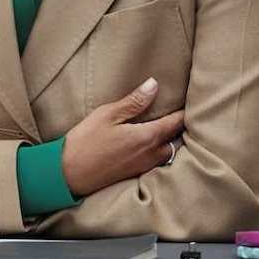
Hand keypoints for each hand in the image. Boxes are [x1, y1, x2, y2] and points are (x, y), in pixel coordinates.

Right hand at [61, 77, 184, 196]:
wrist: (69, 173)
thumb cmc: (86, 141)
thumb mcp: (108, 115)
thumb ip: (134, 102)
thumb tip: (154, 85)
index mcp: (147, 137)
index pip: (175, 123)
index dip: (183, 112)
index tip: (190, 102)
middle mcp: (150, 154)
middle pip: (176, 140)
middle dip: (180, 127)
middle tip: (181, 114)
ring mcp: (143, 166)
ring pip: (167, 153)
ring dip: (170, 141)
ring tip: (167, 128)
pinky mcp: (134, 174)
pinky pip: (156, 162)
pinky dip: (160, 152)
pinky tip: (150, 144)